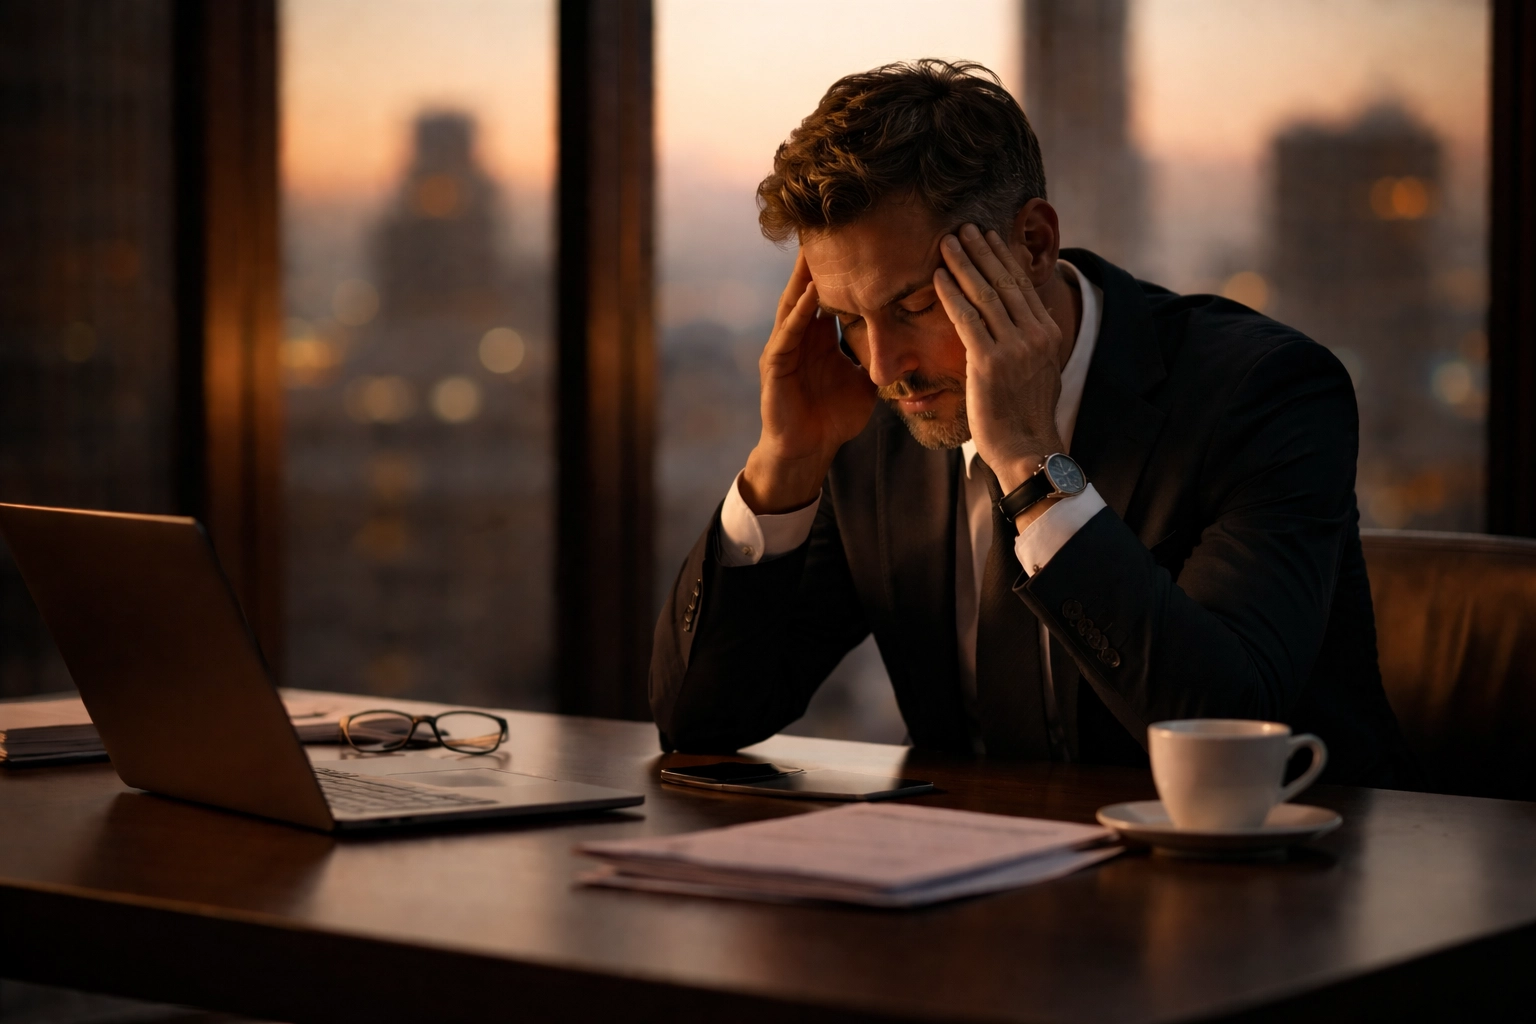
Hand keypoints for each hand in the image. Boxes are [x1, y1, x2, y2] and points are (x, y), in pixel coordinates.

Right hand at [740, 250, 877, 513]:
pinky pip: (787, 334)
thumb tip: (917, 344)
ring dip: (805, 277)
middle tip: (832, 224)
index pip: (831, 293)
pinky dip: (800, 314)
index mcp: (820, 337)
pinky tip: (811, 294)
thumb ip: (881, 358)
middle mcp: (800, 336)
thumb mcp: (865, 380)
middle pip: (809, 288)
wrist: (808, 451)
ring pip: (794, 304)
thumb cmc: (833, 418)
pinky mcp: (774, 367)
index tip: (860, 238)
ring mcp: (784, 349)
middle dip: (818, 260)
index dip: (843, 268)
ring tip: (816, 247)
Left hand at [934, 225, 1066, 497]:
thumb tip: (1019, 320)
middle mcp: (1035, 335)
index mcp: (1047, 333)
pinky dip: (951, 294)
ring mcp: (1014, 348)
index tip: (987, 237)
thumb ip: (1029, 341)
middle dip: (982, 251)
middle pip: (1004, 281)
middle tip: (964, 227)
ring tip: (947, 242)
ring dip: (963, 263)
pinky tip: (938, 277)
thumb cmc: (1025, 414)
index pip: (1021, 285)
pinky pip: (967, 319)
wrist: (1027, 449)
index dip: (1002, 258)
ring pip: (985, 294)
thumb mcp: (1038, 369)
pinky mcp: (989, 362)